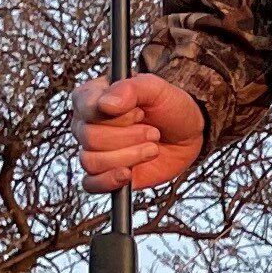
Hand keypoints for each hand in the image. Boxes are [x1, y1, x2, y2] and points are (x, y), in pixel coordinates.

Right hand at [77, 73, 203, 192]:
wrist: (186, 134)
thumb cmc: (168, 106)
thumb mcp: (156, 88)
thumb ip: (131, 88)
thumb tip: (105, 105)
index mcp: (90, 97)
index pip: (87, 108)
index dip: (118, 116)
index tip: (140, 112)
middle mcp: (85, 124)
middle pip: (90, 137)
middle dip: (129, 137)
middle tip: (153, 132)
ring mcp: (92, 150)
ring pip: (91, 161)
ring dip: (129, 156)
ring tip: (152, 148)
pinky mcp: (103, 174)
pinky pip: (90, 184)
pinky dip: (109, 181)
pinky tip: (128, 174)